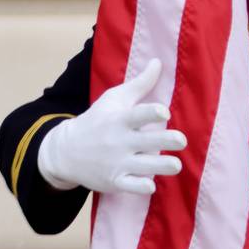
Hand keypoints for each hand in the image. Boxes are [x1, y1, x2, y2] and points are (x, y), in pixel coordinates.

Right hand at [37, 58, 185, 194]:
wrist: (67, 151)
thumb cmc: (98, 120)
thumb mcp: (115, 98)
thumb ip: (140, 83)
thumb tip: (159, 61)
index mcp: (120, 119)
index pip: (137, 115)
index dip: (152, 113)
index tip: (165, 113)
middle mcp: (119, 141)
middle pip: (146, 142)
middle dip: (165, 141)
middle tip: (181, 140)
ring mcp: (116, 163)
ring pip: (143, 166)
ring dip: (161, 166)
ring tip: (176, 164)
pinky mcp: (114, 181)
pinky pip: (130, 186)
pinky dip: (140, 186)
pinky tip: (152, 184)